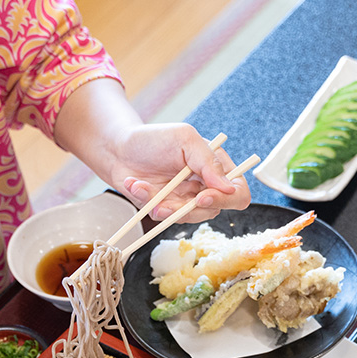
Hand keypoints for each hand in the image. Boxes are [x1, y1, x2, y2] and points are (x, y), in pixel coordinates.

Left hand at [118, 124, 250, 221]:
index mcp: (216, 167)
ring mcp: (187, 200)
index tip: (203, 196)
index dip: (226, 199)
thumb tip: (228, 188)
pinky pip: (166, 218)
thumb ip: (208, 161)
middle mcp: (205, 186)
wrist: (118, 149)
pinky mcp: (169, 209)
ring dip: (166, 207)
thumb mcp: (185, 139)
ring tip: (144, 189)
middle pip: (213, 210)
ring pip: (189, 218)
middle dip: (188, 208)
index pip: (238, 192)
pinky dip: (149, 203)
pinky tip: (138, 186)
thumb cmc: (153, 139)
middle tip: (168, 202)